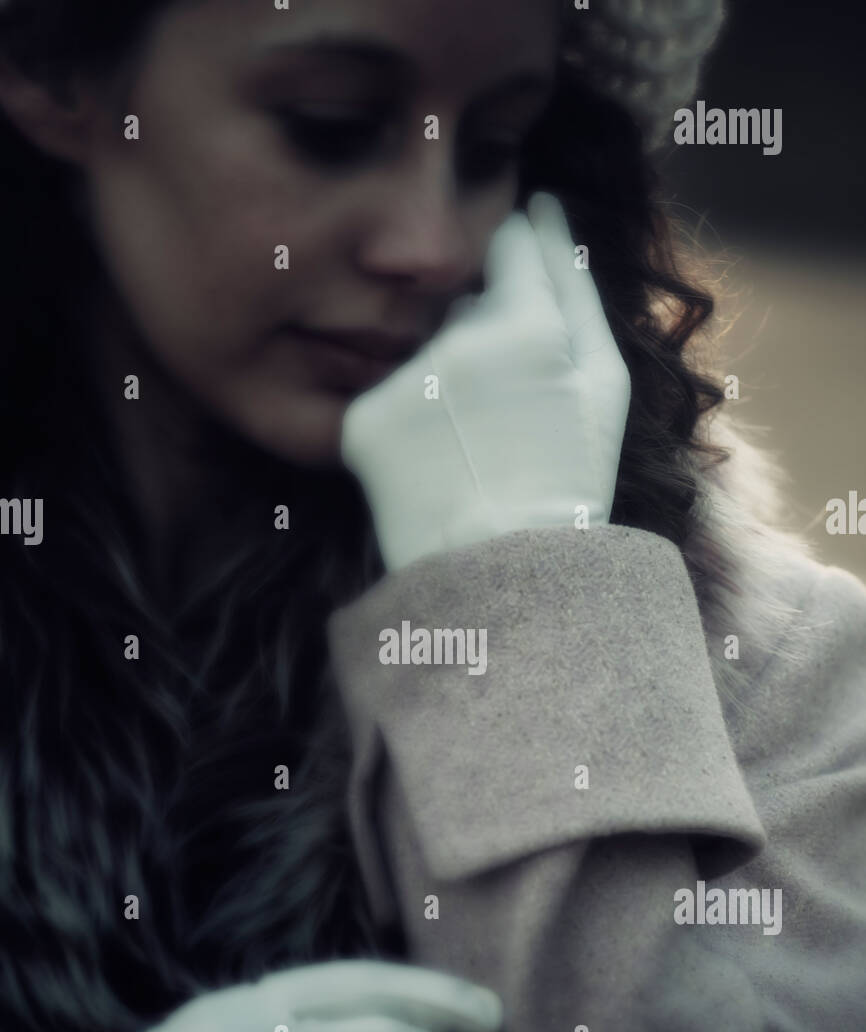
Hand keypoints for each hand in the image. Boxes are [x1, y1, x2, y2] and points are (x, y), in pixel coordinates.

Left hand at [341, 190, 630, 571]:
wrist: (504, 576)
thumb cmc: (569, 478)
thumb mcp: (603, 381)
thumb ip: (576, 284)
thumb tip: (544, 207)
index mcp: (527, 322)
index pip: (512, 243)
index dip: (522, 276)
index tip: (527, 317)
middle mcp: (457, 340)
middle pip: (465, 302)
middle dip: (485, 333)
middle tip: (510, 411)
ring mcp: (404, 381)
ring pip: (423, 348)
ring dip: (445, 378)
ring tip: (472, 444)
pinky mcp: (362, 423)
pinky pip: (387, 396)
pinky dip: (408, 421)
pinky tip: (435, 463)